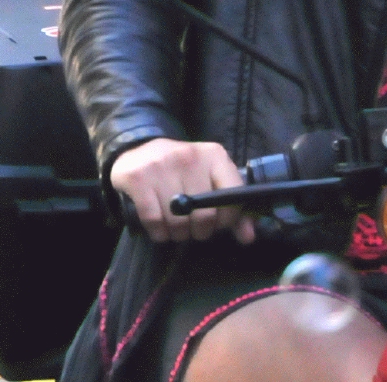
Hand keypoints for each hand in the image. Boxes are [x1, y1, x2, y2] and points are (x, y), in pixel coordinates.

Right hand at [110, 138, 252, 244]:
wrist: (138, 150)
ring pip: (178, 220)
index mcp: (214, 155)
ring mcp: (162, 166)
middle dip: (201, 231)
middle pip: (204, 213)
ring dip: (178, 234)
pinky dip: (159, 233)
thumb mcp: (209, 178)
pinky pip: (154, 219)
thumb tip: (248, 237)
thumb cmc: (181, 170)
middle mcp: (190, 157)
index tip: (218, 224)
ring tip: (176, 231)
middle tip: (194, 230)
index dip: (227, 218)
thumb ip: (232, 205)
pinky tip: (160, 231)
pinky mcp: (138, 178)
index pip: (233, 195)